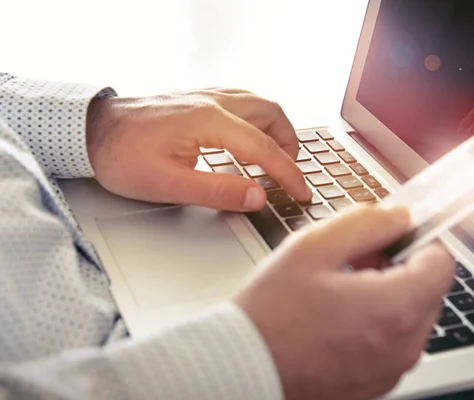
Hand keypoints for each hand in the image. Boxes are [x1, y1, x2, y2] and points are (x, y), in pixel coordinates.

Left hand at [86, 88, 311, 210]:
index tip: (301, 193)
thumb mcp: (168, 184)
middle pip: (271, 113)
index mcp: (210, 121)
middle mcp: (212, 101)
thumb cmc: (121, 155)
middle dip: (289, 143)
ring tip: (275, 156)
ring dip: (275, 127)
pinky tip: (248, 136)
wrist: (90, 130)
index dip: (288, 173)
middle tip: (289, 173)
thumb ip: (218, 191)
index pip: (264, 148)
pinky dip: (257, 119)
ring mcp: (204, 95)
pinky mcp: (195, 98)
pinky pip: (241, 100)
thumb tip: (258, 197)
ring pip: (258, 102)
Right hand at [235, 205, 454, 399]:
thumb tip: (399, 217)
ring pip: (412, 316)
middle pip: (428, 290)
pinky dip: (378, 324)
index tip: (393, 237)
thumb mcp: (313, 248)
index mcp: (395, 308)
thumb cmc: (272, 314)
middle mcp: (403, 345)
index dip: (418, 240)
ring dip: (389, 295)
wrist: (246, 367)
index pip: (442, 263)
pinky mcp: (377, 383)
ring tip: (343, 289)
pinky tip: (339, 317)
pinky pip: (394, 343)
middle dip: (401, 267)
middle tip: (357, 260)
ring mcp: (391, 369)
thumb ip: (366, 223)